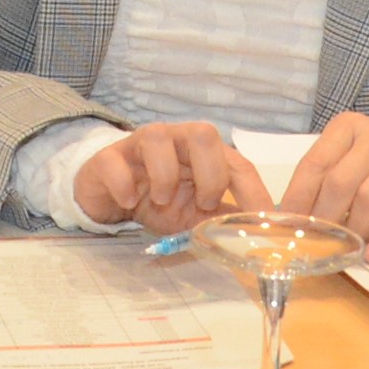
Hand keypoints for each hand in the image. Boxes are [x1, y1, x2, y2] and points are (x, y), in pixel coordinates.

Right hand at [71, 121, 272, 233]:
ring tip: (161, 201)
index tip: (261, 220)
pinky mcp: (108, 158)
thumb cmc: (159, 201)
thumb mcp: (196, 216)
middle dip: (210, 173)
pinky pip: (114, 162)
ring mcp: (139, 145)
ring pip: (157, 136)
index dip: (253, 190)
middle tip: (203, 203)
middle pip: (203, 133)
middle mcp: (175, 140)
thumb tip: (260, 235)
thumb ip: (224, 220)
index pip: (237, 163)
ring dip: (165, 175)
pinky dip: (124, 185)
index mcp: (203, 154)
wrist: (111, 199)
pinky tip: (128, 202)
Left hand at [280, 112, 368, 262]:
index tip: (287, 229)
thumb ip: (326, 182)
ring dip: (355, 230)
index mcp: (350, 128)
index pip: (314, 164)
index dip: (297, 200)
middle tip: (318, 246)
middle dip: (324, 220)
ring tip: (349, 250)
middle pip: (339, 182)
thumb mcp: (355, 163)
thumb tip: (291, 221)